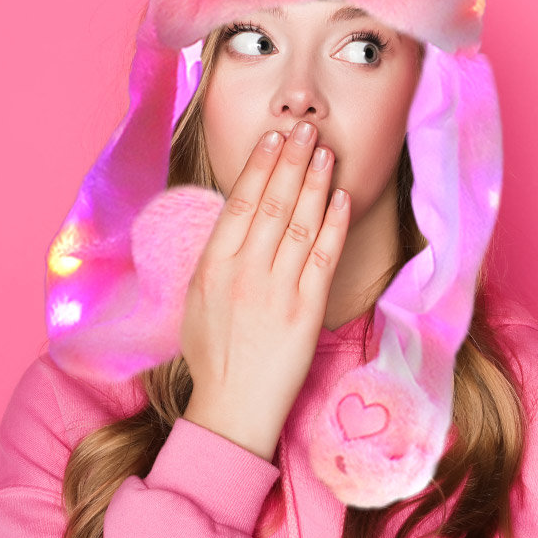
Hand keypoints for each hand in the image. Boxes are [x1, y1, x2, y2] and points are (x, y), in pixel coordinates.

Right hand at [180, 120, 350, 460]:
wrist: (232, 408)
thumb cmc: (212, 354)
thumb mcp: (195, 299)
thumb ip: (214, 256)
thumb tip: (234, 218)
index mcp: (212, 267)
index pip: (239, 203)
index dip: (259, 167)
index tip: (272, 139)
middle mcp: (244, 272)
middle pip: (272, 204)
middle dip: (291, 162)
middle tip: (305, 129)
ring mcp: (277, 290)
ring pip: (299, 223)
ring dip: (315, 183)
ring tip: (325, 151)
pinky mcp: (306, 310)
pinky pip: (323, 257)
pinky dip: (334, 224)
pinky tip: (341, 197)